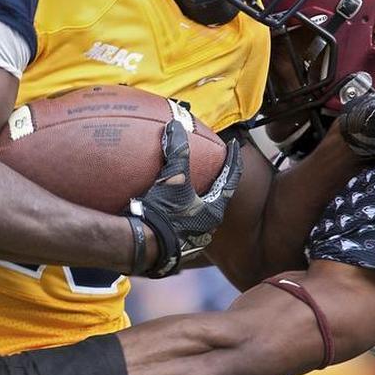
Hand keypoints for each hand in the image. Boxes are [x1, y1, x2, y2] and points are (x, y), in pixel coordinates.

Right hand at [133, 120, 242, 277]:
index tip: (233, 145)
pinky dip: (178, 210)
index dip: (233, 160)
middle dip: (215, 181)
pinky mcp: (174, 246)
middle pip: (217, 197)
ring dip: (196, 197)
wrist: (140, 249)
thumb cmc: (162, 216)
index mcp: (214, 211)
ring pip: (199, 213)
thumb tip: (175, 126)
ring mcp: (191, 239)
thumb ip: (176, 152)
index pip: (230, 180)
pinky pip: (181, 223)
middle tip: (212, 165)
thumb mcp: (172, 180)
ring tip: (188, 184)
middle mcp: (207, 228)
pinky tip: (165, 204)